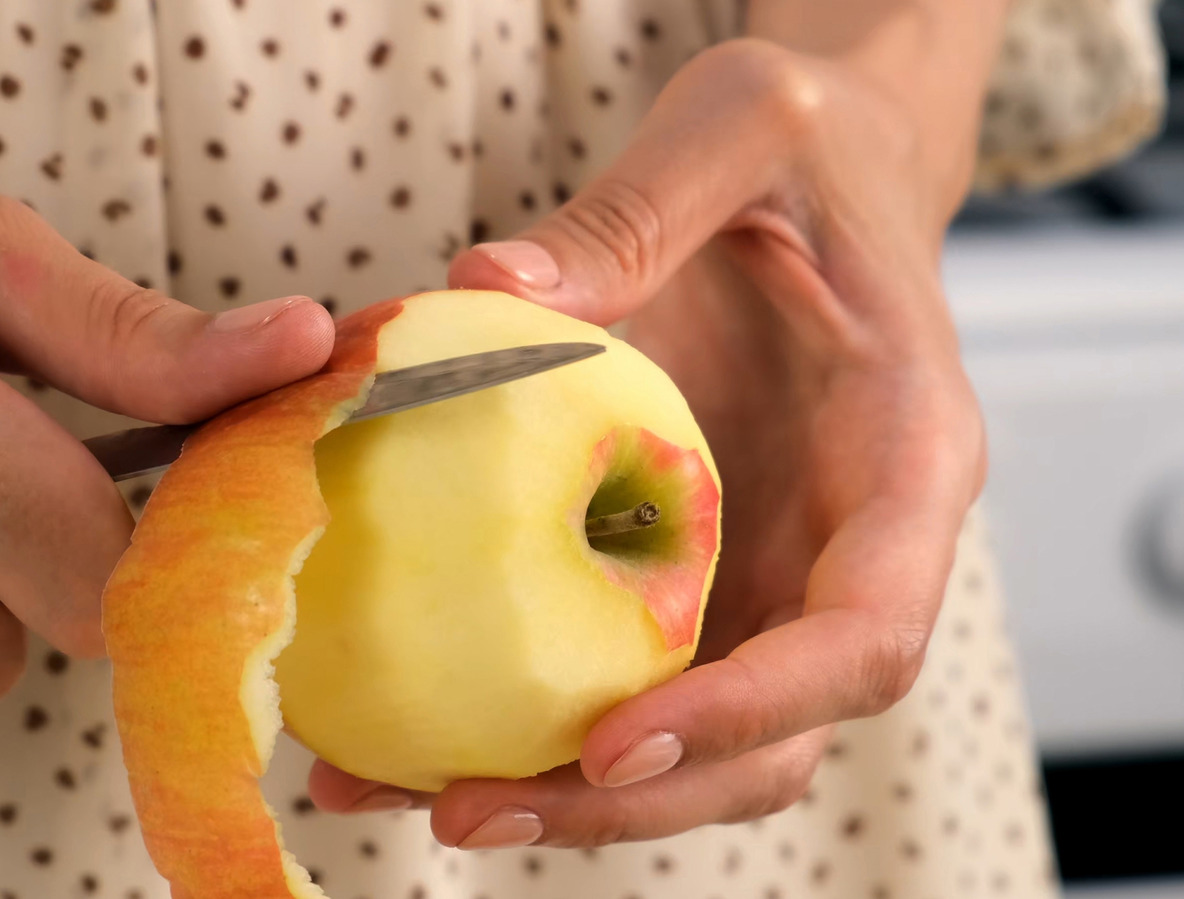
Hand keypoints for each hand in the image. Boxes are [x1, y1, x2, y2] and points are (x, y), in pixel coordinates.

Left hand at [308, 39, 985, 846]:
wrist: (816, 175)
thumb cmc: (808, 147)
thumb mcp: (744, 125)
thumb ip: (638, 210)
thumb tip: (481, 289)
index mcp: (906, 461)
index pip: (862, 639)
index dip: (751, 713)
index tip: (615, 750)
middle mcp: (846, 550)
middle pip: (773, 740)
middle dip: (627, 803)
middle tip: (466, 809)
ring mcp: (769, 574)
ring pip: (691, 742)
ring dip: (555, 791)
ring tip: (394, 786)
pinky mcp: (693, 570)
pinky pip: (619, 671)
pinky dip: (521, 715)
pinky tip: (397, 718)